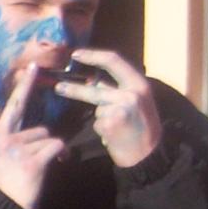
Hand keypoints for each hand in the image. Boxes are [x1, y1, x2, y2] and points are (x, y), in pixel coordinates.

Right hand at [0, 64, 65, 208]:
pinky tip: (54, 166)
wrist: (4, 208)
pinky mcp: (32, 162)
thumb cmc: (2, 182)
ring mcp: (19, 151)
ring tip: (41, 169)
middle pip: (39, 129)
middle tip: (39, 151)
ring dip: (51, 153)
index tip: (32, 67)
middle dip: (43, 143)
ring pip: (49, 139)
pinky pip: (56, 147)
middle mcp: (7, 141)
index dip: (23, 87)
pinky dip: (60, 156)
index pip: (12, 107)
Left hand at [53, 48, 161, 169]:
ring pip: (98, 109)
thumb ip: (117, 90)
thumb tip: (92, 80)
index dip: (93, 55)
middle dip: (74, 89)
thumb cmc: (142, 127)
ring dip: (102, 119)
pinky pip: (97, 123)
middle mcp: (131, 93)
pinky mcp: (111, 123)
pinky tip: (115, 137)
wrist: (149, 154)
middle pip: (95, 88)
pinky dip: (102, 130)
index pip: (114, 60)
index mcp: (139, 83)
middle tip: (58, 87)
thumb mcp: (137, 101)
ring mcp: (121, 108)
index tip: (76, 54)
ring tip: (116, 129)